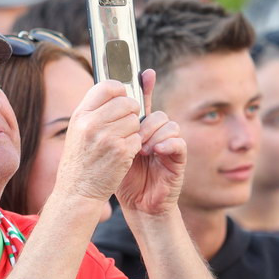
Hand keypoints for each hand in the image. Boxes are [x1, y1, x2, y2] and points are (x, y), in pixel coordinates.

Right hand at [50, 79, 143, 206]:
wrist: (77, 191)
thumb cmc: (80, 160)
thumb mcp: (78, 131)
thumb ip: (94, 111)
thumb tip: (117, 91)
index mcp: (81, 115)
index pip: (107, 86)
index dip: (119, 90)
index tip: (122, 97)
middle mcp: (92, 123)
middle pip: (126, 102)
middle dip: (131, 112)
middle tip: (125, 124)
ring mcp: (107, 138)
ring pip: (135, 121)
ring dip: (133, 131)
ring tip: (120, 142)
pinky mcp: (121, 152)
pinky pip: (138, 138)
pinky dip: (134, 146)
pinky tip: (123, 154)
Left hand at [115, 70, 184, 214]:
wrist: (138, 205)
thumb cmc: (123, 179)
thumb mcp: (111, 152)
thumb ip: (110, 131)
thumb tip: (100, 108)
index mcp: (140, 130)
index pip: (144, 103)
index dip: (146, 86)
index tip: (146, 73)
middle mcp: (156, 134)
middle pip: (155, 112)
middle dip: (143, 122)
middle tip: (133, 136)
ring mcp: (168, 144)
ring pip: (168, 124)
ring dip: (153, 134)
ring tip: (141, 150)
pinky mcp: (178, 159)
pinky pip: (178, 142)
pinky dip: (167, 143)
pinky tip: (155, 151)